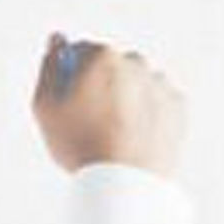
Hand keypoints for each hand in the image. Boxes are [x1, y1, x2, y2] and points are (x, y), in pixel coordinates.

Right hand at [31, 33, 186, 176]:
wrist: (125, 183)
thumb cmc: (83, 147)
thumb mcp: (45, 106)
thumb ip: (48, 67)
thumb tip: (57, 41)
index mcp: (103, 58)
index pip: (81, 52)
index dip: (71, 78)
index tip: (71, 101)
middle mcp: (136, 64)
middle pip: (111, 66)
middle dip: (101, 85)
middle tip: (91, 121)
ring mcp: (160, 85)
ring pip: (136, 83)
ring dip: (125, 98)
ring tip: (114, 133)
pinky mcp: (177, 107)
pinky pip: (156, 102)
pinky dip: (147, 113)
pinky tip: (133, 135)